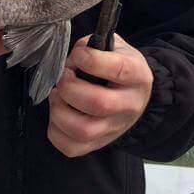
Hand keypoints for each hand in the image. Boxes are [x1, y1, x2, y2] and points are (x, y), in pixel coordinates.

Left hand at [47, 33, 152, 157]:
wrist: (136, 96)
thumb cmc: (119, 67)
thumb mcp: (115, 47)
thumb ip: (93, 45)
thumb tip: (72, 58)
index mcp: (137, 76)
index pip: (118, 70)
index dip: (91, 60)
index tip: (78, 56)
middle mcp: (129, 106)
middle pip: (98, 104)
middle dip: (70, 87)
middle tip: (63, 77)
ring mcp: (114, 129)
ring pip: (83, 130)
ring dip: (59, 110)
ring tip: (58, 96)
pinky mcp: (99, 144)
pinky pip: (72, 147)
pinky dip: (55, 130)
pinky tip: (59, 112)